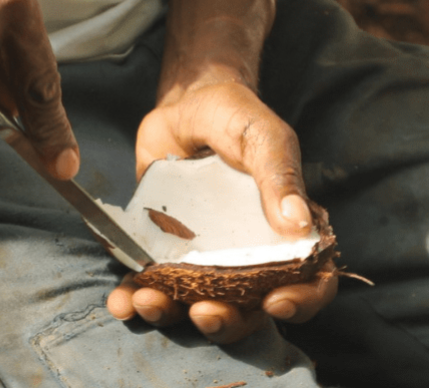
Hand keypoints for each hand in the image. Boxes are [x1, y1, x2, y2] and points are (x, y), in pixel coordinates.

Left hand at [108, 76, 336, 341]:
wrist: (184, 107)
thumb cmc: (235, 118)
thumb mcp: (263, 137)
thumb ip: (280, 176)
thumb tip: (299, 223)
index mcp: (284, 235)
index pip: (308, 282)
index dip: (301, 302)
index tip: (276, 303)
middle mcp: (246, 256)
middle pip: (246, 310)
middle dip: (226, 321)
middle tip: (205, 312)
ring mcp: (203, 258)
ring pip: (193, 304)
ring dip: (171, 315)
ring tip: (148, 303)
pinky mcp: (163, 251)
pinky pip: (150, 284)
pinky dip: (133, 299)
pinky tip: (120, 302)